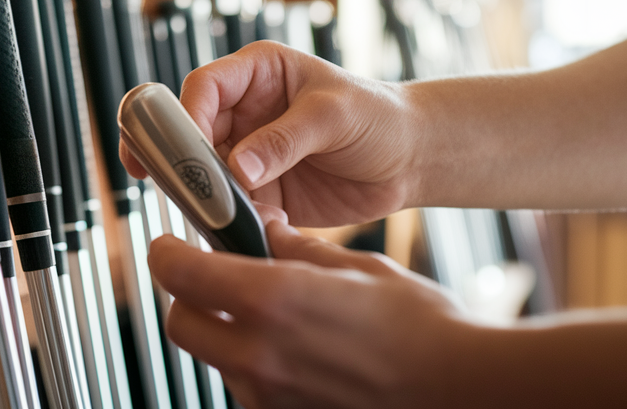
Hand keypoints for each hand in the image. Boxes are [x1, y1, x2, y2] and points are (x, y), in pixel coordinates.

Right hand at [121, 41, 417, 226]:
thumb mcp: (334, 117)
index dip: (188, 114)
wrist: (411, 160)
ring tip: (207, 211)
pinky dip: (230, 219)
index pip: (204, 87)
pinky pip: (230, 206)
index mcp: (259, 73)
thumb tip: (237, 167)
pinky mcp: (260, 192)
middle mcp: (245, 112)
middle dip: (177, 157)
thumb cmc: (379, 117)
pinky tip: (243, 226)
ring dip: (202, 193)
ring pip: (203, 173)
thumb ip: (284, 140)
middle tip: (159, 179)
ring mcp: (248, 154)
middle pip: (190, 132)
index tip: (188, 146)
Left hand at [148, 204, 472, 408]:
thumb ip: (301, 250)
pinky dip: (254, 364)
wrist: (460, 389)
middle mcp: (259, 354)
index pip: (180, 273)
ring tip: (268, 317)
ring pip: (214, 358)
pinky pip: (247, 387)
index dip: (166, 253)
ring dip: (223, 332)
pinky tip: (293, 350)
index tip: (170, 244)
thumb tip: (269, 234)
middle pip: (181, 323)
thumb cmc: (424, 329)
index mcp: (273, 301)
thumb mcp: (360, 268)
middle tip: (211, 277)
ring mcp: (269, 396)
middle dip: (186, 297)